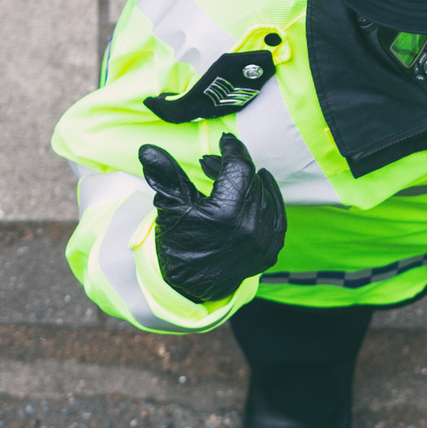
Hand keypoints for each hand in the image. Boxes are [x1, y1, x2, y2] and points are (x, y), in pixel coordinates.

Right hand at [139, 133, 285, 303]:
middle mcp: (251, 227)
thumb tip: (148, 148)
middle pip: (252, 180)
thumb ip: (166, 175)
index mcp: (227, 213)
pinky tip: (261, 188)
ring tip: (231, 175)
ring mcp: (264, 241)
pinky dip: (270, 201)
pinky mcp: (270, 251)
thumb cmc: (178, 245)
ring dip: (251, 181)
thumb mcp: (170, 207)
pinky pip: (278, 218)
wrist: (189, 287)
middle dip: (234, 165)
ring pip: (266, 197)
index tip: (226, 140)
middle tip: (213, 162)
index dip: (233, 150)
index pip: (239, 168)